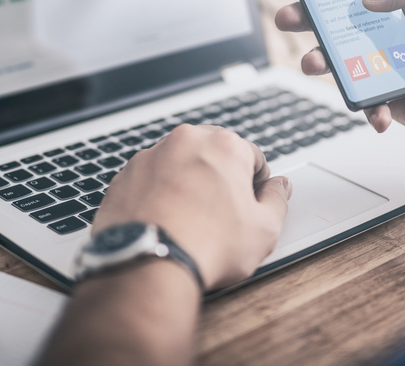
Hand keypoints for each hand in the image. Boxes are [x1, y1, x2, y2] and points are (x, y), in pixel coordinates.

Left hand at [93, 124, 291, 289]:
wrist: (147, 263)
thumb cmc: (208, 245)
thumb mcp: (263, 229)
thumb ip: (278, 200)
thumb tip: (280, 186)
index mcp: (224, 145)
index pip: (252, 157)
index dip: (255, 185)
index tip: (249, 206)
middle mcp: (186, 141)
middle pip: (213, 155)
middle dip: (219, 179)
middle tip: (220, 215)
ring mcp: (151, 156)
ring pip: (179, 165)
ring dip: (187, 184)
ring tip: (189, 221)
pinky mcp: (124, 175)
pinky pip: (150, 180)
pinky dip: (158, 195)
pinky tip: (164, 222)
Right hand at [275, 0, 404, 152]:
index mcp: (399, 2)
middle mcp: (384, 32)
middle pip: (333, 20)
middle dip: (305, 17)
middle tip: (287, 17)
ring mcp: (381, 66)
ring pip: (337, 61)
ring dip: (319, 61)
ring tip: (313, 64)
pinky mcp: (385, 99)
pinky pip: (362, 102)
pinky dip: (365, 108)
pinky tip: (378, 112)